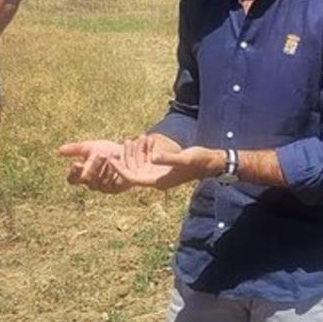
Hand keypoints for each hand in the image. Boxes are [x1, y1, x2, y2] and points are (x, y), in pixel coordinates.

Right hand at [60, 139, 133, 193]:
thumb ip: (76, 149)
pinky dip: (116, 175)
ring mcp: (103, 188)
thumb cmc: (106, 150)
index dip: (73, 173)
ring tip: (113, 156)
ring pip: (102, 182)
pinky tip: (120, 166)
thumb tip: (60, 150)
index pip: (72, 179)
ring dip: (107, 169)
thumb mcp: (90, 147)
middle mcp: (91, 184)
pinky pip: (113, 185)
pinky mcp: (115, 189)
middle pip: (89, 179)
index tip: (77, 163)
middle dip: (95, 166)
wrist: (127, 154)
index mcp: (81, 176)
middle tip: (101, 154)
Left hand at [110, 140, 225, 189]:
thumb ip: (168, 159)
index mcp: (158, 181)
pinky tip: (140, 140)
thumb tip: (152, 157)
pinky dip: (143, 152)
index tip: (111, 159)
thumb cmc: (199, 160)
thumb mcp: (184, 158)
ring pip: (139, 166)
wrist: (211, 162)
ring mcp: (159, 174)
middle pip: (133, 172)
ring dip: (133, 154)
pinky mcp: (163, 168)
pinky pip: (147, 161)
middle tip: (113, 148)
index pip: (133, 178)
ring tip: (127, 140)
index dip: (120, 169)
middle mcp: (156, 180)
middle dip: (124, 160)